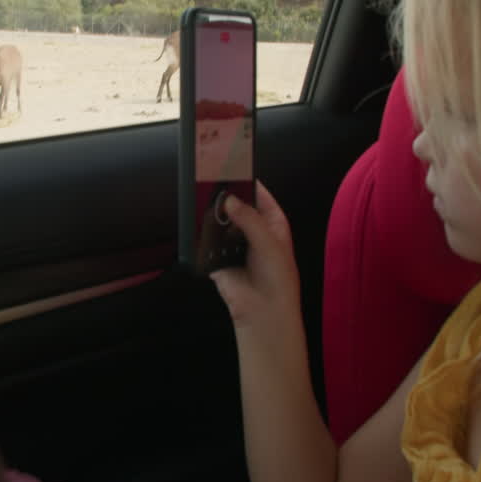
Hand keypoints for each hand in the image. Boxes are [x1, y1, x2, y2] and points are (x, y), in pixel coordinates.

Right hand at [209, 181, 299, 326]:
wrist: (263, 312)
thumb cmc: (278, 281)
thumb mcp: (269, 243)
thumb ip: (249, 219)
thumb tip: (231, 201)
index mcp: (273, 224)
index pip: (259, 194)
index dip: (247, 182)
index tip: (234, 169)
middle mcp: (254, 232)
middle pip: (237, 207)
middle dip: (227, 199)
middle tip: (215, 186)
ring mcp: (236, 245)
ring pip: (221, 223)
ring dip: (215, 218)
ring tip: (206, 205)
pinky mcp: (219, 259)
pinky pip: (208, 243)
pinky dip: (205, 237)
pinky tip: (202, 230)